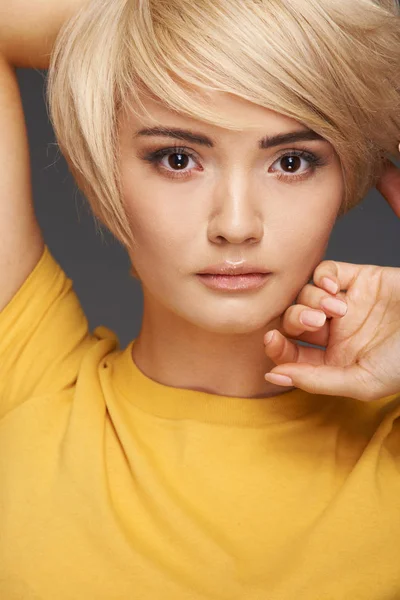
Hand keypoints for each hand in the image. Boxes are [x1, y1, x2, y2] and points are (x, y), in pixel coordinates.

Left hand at [264, 153, 399, 401]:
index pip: (291, 353)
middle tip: (315, 323)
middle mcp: (336, 332)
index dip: (276, 347)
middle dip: (295, 320)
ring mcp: (346, 304)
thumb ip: (315, 380)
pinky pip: (324, 272)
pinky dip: (323, 278)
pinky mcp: (359, 278)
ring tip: (338, 308)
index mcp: (334, 360)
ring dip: (312, 300)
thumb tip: (272, 376)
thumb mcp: (362, 381)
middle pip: (293, 321)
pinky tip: (336, 289)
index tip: (272, 340)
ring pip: (305, 295)